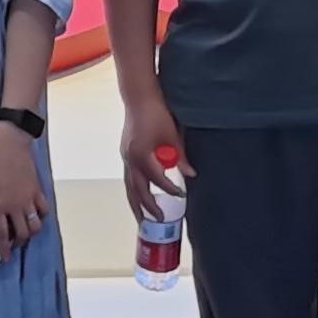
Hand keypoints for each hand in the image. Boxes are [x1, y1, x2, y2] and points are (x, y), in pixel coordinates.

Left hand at [0, 122, 50, 253]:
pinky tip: (36, 215)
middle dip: (19, 243)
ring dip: (31, 232)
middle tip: (14, 243)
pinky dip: (41, 215)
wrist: (10, 146)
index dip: (4, 248)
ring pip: (36, 225)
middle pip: (22, 233)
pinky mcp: (37, 191)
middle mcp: (15, 206)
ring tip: (26, 231)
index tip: (5, 257)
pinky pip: (43, 209)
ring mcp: (28, 199)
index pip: (2, 233)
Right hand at [118, 83, 188, 221]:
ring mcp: (125, 157)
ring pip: (129, 186)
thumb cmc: (156, 113)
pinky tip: (139, 197)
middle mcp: (130, 159)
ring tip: (142, 218)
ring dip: (136, 204)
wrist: (139, 98)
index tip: (181, 194)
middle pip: (137, 190)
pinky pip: (128, 178)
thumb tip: (191, 174)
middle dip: (148, 207)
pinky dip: (133, 191)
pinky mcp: (125, 154)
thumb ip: (180, 156)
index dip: (170, 188)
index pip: (157, 179)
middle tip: (159, 219)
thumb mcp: (172, 135)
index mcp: (142, 154)